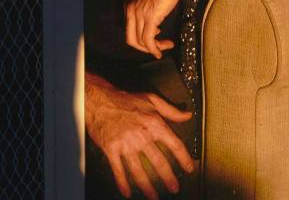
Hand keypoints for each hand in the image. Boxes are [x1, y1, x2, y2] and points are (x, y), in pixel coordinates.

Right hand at [86, 75, 195, 199]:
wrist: (100, 99)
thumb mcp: (152, 99)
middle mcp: (142, 135)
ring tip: (154, 196)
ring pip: (139, 170)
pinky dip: (123, 183)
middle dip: (168, 178)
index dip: (184, 158)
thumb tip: (187, 115)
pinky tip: (128, 193)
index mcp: (154, 123)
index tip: (189, 168)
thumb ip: (171, 110)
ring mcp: (126, 144)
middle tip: (174, 188)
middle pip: (159, 162)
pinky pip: (118, 170)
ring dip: (147, 186)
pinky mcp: (111, 149)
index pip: (174, 144)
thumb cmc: (126, 99)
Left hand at [125, 0, 192, 58]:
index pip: (130, 29)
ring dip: (153, 48)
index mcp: (129, 5)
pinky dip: (154, 49)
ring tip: (165, 46)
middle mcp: (131, 10)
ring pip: (140, 41)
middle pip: (131, 38)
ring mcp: (139, 14)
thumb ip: (149, 9)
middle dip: (144, 48)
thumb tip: (154, 23)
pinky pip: (148, 40)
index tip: (155, 37)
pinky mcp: (149, 17)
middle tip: (157, 49)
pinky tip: (160, 51)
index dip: (141, 38)